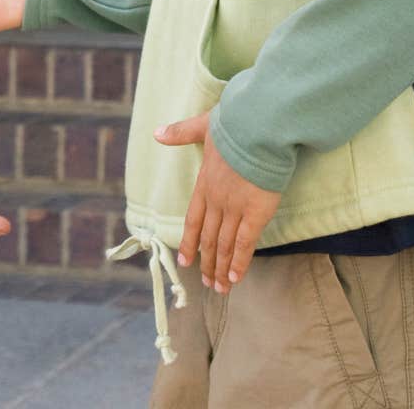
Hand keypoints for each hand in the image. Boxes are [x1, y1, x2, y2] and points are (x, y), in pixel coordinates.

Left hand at [155, 112, 281, 292]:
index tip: (185, 260)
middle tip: (206, 282)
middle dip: (207, 262)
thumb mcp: (201, 126)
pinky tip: (235, 278)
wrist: (257, 127)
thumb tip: (156, 133)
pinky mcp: (255, 212)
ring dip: (221, 269)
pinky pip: (244, 243)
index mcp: (204, 184)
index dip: (188, 241)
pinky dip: (239, 262)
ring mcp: (235, 208)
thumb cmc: (234, 125)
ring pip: (224, 245)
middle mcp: (216, 200)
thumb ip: (180, 133)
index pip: (193, 220)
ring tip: (220, 288)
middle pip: (208, 238)